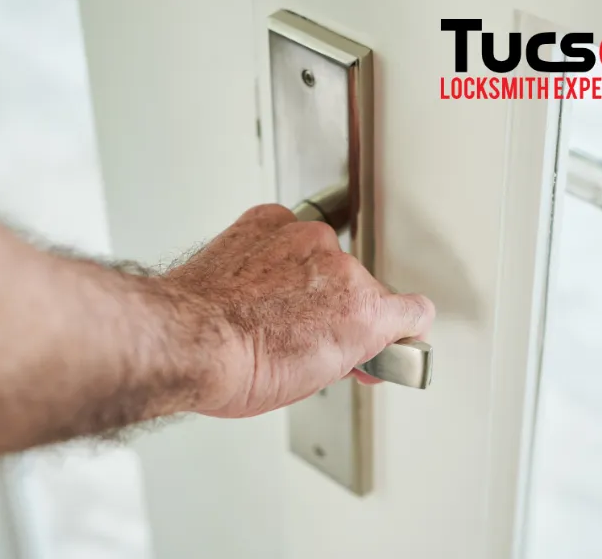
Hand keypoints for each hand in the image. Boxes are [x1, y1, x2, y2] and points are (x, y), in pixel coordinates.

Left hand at [164, 204, 434, 417]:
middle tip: (306, 332)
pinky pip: (288, 233)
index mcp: (365, 313)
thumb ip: (351, 354)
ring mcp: (306, 239)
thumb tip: (358, 351)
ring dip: (308, 278)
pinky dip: (278, 253)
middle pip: (361, 287)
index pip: (415, 312)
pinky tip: (257, 280)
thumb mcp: (314, 381)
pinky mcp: (271, 220)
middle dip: (341, 308)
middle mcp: (344, 268)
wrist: (186, 339)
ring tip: (271, 307)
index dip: (401, 329)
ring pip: (323, 258)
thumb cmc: (241, 369)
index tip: (388, 334)